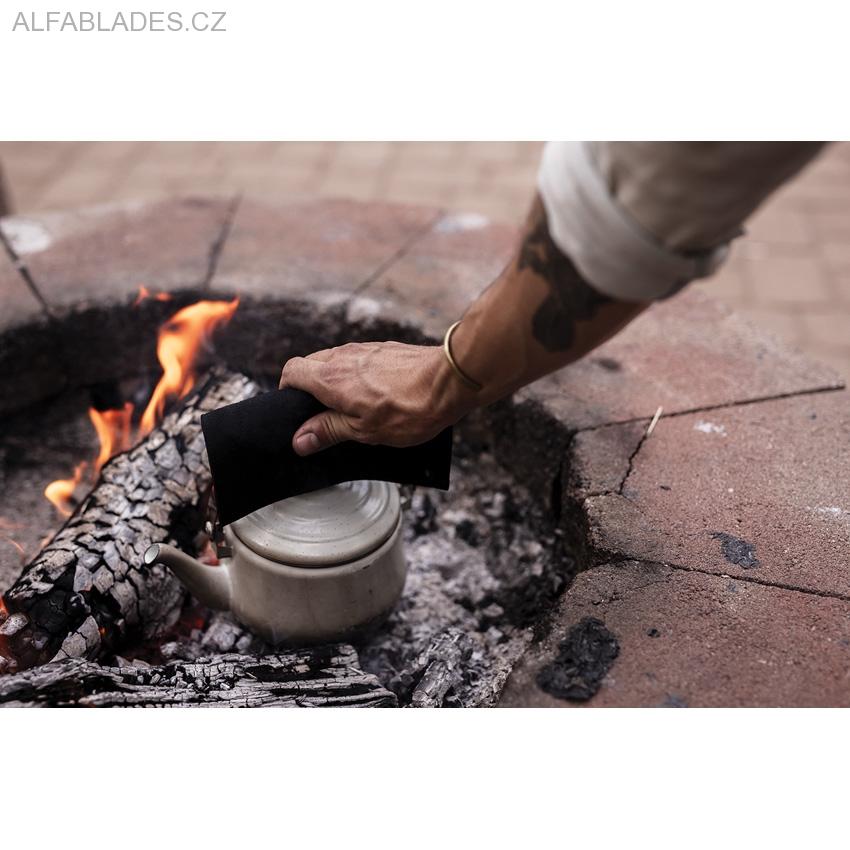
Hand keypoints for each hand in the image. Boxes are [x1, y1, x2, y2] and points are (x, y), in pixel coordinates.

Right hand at [279, 341, 471, 455]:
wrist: (450, 381)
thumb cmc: (410, 408)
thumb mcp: (364, 431)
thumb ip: (328, 430)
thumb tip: (299, 439)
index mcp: (330, 378)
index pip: (292, 372)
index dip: (288, 390)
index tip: (296, 409)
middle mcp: (343, 357)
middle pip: (312, 365)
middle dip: (312, 389)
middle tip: (325, 415)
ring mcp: (364, 349)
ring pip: (336, 362)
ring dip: (336, 382)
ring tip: (354, 407)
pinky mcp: (384, 349)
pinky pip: (359, 360)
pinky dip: (357, 375)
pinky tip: (376, 395)